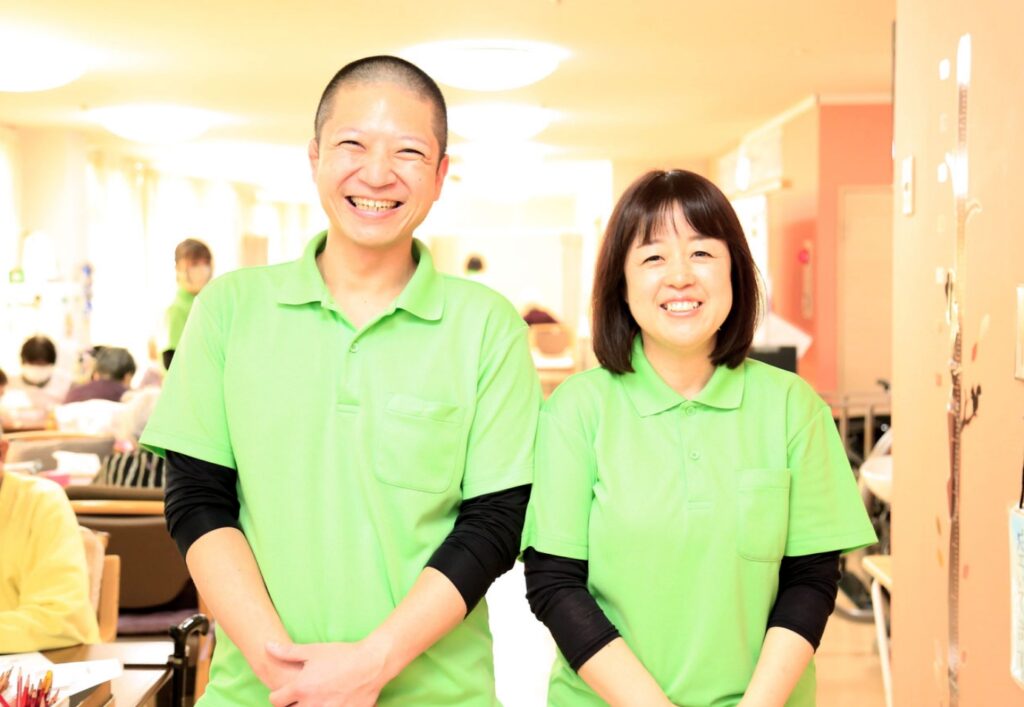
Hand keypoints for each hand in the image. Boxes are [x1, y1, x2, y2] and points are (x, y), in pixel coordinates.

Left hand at [266, 639, 389, 706]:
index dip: (278, 695)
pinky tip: (333, 701)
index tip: (286, 691)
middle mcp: (311, 704)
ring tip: (318, 698)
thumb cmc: (342, 655)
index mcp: (301, 688)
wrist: (372, 664)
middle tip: (303, 695)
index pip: (275, 701)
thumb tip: (267, 646)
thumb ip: (287, 652)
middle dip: (292, 705)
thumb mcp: (314, 651)